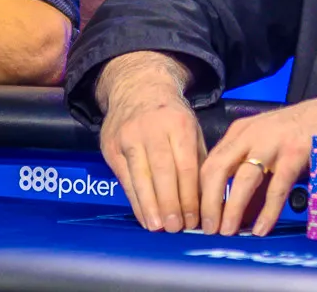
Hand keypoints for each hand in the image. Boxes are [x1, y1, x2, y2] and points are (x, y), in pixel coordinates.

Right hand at [97, 52, 204, 233]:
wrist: (138, 88)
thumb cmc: (171, 115)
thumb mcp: (192, 128)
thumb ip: (197, 159)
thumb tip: (205, 198)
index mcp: (179, 124)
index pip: (185, 164)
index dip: (189, 194)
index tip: (194, 218)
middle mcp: (152, 129)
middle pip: (162, 172)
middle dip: (170, 203)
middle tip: (175, 228)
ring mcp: (129, 137)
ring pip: (140, 176)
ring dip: (150, 206)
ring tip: (158, 228)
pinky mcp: (111, 146)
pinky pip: (125, 178)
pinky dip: (135, 200)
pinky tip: (144, 216)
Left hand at [200, 88, 316, 236]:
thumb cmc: (299, 134)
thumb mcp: (268, 150)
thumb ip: (252, 181)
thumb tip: (238, 217)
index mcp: (240, 132)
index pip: (209, 163)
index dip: (199, 192)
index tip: (198, 216)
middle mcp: (251, 135)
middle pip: (217, 169)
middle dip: (208, 202)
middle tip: (208, 228)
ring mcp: (272, 143)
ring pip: (242, 179)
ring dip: (231, 208)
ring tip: (228, 231)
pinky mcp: (294, 153)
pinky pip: (276, 188)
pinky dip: (267, 211)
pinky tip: (261, 228)